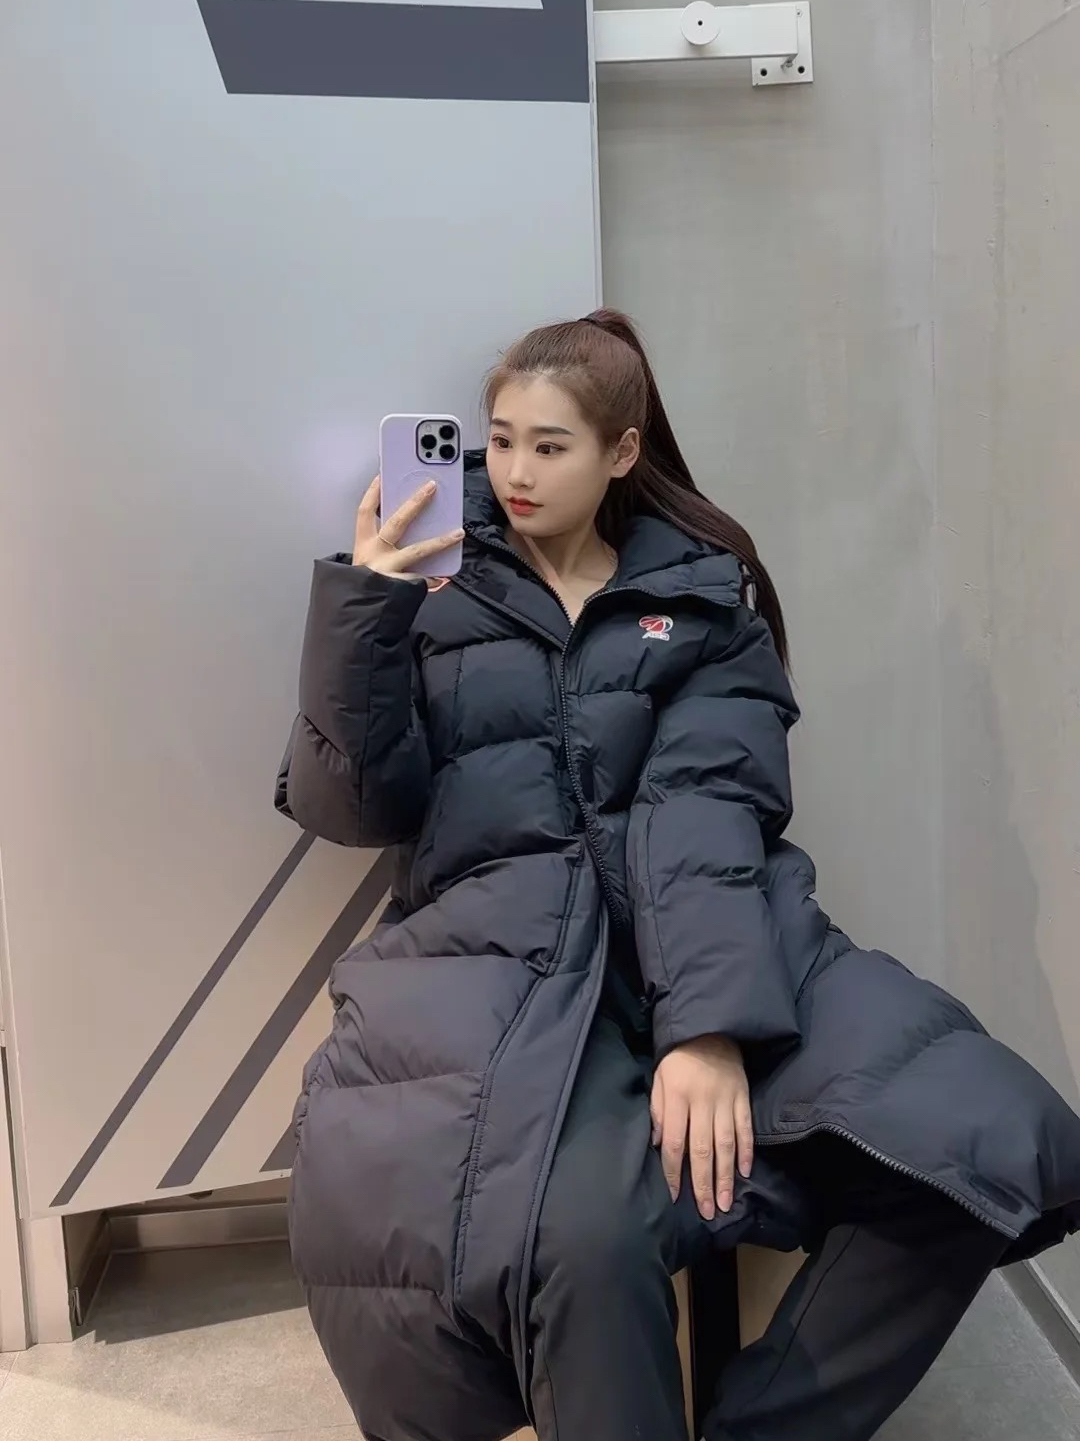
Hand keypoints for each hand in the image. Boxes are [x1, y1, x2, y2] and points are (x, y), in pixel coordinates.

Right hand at [352, 476, 463, 584]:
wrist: (355, 619)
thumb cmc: (361, 588)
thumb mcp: (364, 564)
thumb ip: (381, 547)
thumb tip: (408, 529)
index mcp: (362, 545)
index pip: (364, 512)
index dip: (373, 493)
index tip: (383, 475)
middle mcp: (374, 554)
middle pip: (396, 522)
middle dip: (415, 502)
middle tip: (432, 487)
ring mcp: (387, 570)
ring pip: (417, 551)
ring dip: (440, 541)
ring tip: (459, 533)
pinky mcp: (400, 587)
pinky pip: (422, 580)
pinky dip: (434, 579)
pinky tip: (445, 577)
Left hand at [651, 1035, 752, 1219]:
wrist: (710, 1028)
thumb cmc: (678, 1057)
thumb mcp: (659, 1078)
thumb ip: (658, 1110)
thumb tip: (661, 1144)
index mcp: (677, 1097)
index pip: (676, 1142)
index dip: (675, 1172)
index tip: (676, 1196)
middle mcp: (702, 1101)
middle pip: (702, 1149)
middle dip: (704, 1183)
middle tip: (708, 1211)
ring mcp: (726, 1100)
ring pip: (726, 1144)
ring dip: (726, 1176)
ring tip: (726, 1202)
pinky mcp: (743, 1096)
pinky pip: (745, 1127)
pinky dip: (746, 1150)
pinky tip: (745, 1171)